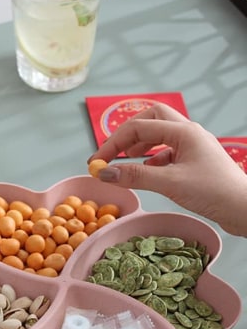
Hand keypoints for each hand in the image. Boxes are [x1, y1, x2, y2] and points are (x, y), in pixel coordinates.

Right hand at [89, 103, 246, 235]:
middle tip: (111, 153)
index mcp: (183, 131)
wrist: (245, 209)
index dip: (112, 144)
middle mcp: (188, 132)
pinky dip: (151, 157)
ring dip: (138, 144)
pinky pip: (167, 150)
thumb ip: (135, 176)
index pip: (137, 128)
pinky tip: (146, 171)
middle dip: (126, 134)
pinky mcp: (195, 160)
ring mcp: (192, 145)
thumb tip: (104, 174)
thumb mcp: (169, 183)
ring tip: (124, 160)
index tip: (96, 163)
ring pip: (158, 134)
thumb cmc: (213, 192)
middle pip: (149, 119)